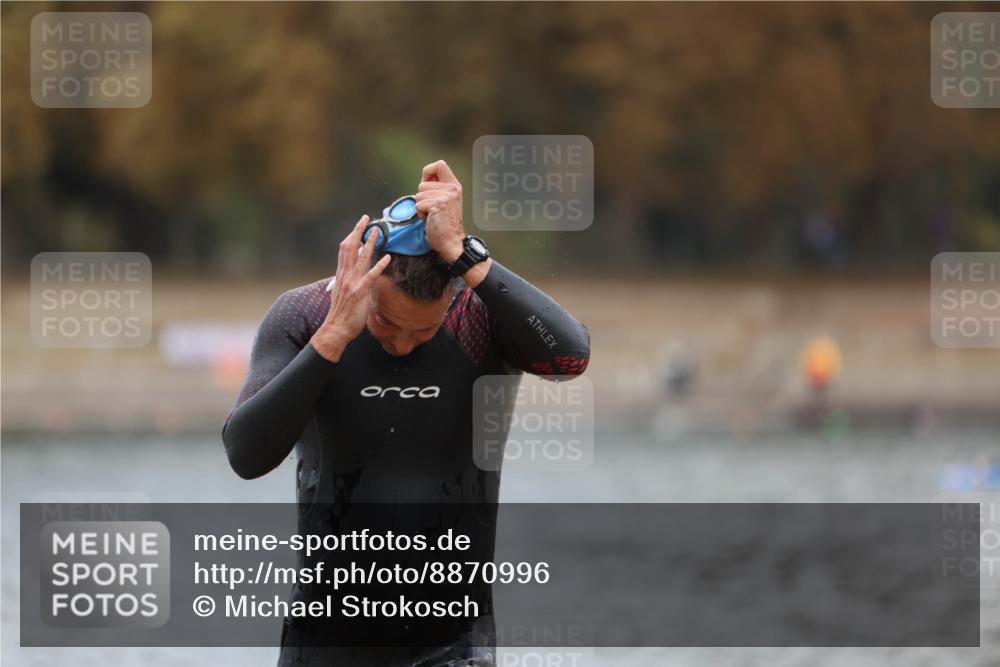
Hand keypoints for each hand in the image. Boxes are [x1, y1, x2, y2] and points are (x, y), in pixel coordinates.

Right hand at [312, 215, 390, 361]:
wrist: (335, 329)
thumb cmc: (340, 315)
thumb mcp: (343, 294)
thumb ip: (350, 283)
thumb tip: (357, 276)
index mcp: (341, 275)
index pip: (345, 250)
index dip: (352, 236)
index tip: (358, 227)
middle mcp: (345, 275)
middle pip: (350, 248)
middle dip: (358, 231)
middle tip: (366, 218)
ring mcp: (352, 283)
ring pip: (361, 258)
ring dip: (370, 243)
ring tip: (377, 231)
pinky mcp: (360, 292)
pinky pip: (371, 275)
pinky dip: (379, 265)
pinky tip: (387, 257)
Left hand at [416, 160, 464, 262]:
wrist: (452, 243)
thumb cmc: (445, 225)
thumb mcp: (446, 201)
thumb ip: (438, 189)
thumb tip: (424, 180)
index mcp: (454, 185)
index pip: (439, 165)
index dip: (428, 173)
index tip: (428, 186)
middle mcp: (452, 188)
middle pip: (422, 183)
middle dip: (422, 197)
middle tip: (433, 209)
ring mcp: (446, 196)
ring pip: (418, 195)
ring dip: (421, 207)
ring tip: (432, 215)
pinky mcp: (438, 204)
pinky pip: (418, 204)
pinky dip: (420, 214)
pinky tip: (430, 219)